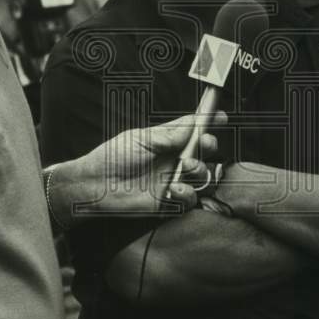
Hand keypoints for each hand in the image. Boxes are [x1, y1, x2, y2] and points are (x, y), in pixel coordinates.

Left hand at [50, 111, 225, 228]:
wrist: (97, 184)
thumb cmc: (113, 157)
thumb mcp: (141, 138)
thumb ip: (170, 135)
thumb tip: (194, 125)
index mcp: (167, 141)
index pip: (192, 130)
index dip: (207, 122)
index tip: (220, 116)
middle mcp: (173, 160)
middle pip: (203, 152)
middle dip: (209, 146)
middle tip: (204, 144)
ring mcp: (173, 180)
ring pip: (203, 176)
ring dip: (199, 170)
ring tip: (184, 168)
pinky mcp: (170, 201)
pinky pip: (190, 198)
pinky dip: (186, 192)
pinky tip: (173, 189)